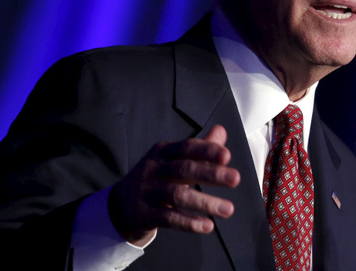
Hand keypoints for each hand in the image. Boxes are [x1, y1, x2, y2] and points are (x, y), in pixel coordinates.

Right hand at [108, 125, 240, 245]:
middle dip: (211, 174)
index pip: (186, 148)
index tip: (227, 156)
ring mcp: (147, 192)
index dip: (206, 150)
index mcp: (162, 152)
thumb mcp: (172, 159)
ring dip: (205, 203)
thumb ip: (199, 147)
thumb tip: (221, 130)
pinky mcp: (144, 214)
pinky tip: (208, 226)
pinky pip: (169, 218)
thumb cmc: (156, 177)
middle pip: (184, 170)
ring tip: (229, 209)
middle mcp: (153, 169)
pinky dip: (189, 222)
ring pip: (178, 196)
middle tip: (236, 178)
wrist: (119, 204)